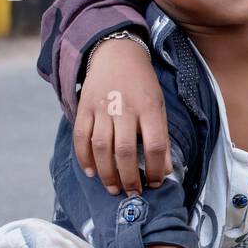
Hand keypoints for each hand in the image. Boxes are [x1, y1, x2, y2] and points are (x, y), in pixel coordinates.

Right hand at [74, 37, 169, 193]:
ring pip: (101, 147)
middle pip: (125, 151)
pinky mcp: (84, 107)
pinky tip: (91, 172)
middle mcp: (124, 108)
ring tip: (114, 188)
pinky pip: (81, 137)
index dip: (157, 168)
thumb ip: (162, 137)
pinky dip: (84, 158)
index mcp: (149, 108)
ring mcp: (101, 107)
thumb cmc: (142, 84)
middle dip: (130, 177)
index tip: (156, 183)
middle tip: (133, 193)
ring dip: (107, 173)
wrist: (116, 54)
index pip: (155, 144)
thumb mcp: (159, 106)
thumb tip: (167, 169)